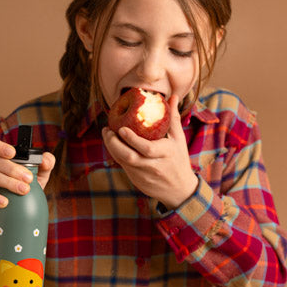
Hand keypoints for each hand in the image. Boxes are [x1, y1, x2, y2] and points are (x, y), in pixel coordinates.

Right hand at [0, 136, 54, 232]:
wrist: (10, 217)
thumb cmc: (22, 193)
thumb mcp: (37, 179)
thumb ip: (45, 166)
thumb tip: (46, 160)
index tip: (12, 152)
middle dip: (12, 168)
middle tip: (29, 178)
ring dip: (7, 181)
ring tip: (23, 190)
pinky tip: (5, 203)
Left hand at [101, 94, 197, 209]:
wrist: (180, 190)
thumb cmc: (179, 159)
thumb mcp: (179, 139)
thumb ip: (173, 118)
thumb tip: (172, 96)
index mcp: (166, 153)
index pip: (146, 148)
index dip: (132, 139)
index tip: (121, 128)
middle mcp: (154, 166)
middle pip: (130, 157)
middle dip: (114, 143)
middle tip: (107, 130)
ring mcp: (144, 176)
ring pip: (123, 162)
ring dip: (112, 148)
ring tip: (107, 134)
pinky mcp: (137, 181)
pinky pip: (123, 167)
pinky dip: (116, 155)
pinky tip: (112, 144)